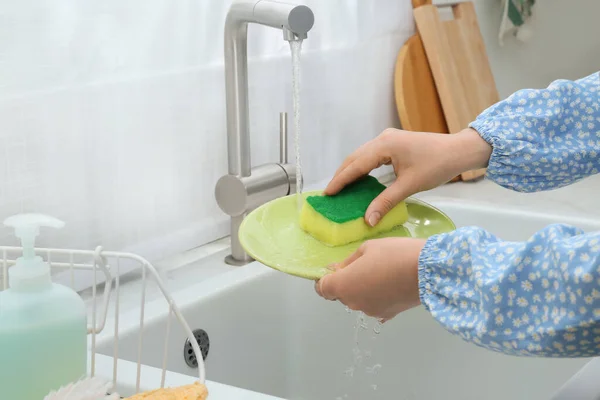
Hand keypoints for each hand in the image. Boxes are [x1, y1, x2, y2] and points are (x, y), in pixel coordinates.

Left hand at [314, 237, 426, 319]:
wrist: (429, 271)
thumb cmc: (394, 254)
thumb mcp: (367, 249)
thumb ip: (347, 262)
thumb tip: (334, 268)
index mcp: (344, 285)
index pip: (322, 289)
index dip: (324, 279)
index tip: (333, 270)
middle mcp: (354, 303)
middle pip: (340, 294)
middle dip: (345, 281)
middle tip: (361, 265)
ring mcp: (370, 311)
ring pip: (357, 299)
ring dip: (361, 288)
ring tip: (379, 271)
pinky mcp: (387, 314)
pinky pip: (373, 304)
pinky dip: (376, 296)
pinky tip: (387, 284)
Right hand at [325, 128, 490, 225]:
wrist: (459, 151)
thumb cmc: (437, 166)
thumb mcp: (410, 186)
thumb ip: (385, 202)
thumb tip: (367, 221)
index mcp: (385, 146)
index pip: (356, 165)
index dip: (340, 180)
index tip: (327, 194)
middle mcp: (383, 138)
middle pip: (355, 157)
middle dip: (342, 175)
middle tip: (330, 193)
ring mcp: (388, 138)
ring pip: (362, 155)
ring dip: (351, 171)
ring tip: (340, 187)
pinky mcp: (394, 142)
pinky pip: (371, 155)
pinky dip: (362, 167)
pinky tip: (359, 179)